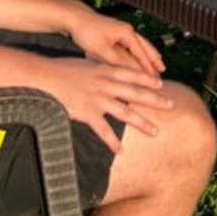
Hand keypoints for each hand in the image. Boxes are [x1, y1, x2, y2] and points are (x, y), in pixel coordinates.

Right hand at [43, 57, 168, 150]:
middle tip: (171, 105)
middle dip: (155, 100)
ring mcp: (98, 99)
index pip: (132, 74)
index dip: (147, 80)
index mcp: (105, 70)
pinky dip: (113, 142)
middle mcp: (106, 84)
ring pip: (126, 112)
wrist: (45, 77)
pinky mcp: (87, 113)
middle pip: (136, 93)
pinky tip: (121, 151)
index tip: (160, 85)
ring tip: (155, 131)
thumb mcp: (84, 64)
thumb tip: (105, 70)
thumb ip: (97, 69)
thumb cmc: (61, 69)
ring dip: (142, 123)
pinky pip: (104, 131)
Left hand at [63, 5, 165, 78]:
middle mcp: (127, 30)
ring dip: (150, 54)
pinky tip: (140, 55)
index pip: (141, 52)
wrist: (76, 18)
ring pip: (141, 44)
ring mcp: (122, 31)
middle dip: (154, 59)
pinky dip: (140, 51)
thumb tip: (127, 72)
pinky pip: (133, 44)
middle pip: (145, 46)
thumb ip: (115, 60)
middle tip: (163, 70)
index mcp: (126, 33)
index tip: (154, 77)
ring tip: (158, 62)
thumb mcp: (101, 48)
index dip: (148, 66)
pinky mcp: (116, 33)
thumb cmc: (87, 30)